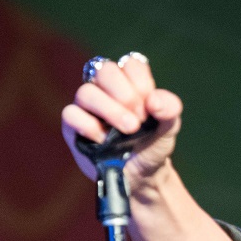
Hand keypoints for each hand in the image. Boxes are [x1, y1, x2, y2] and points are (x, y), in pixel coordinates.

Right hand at [61, 54, 182, 190]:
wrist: (143, 176)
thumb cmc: (153, 145)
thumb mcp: (169, 128)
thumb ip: (170, 109)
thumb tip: (153, 101)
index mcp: (130, 82)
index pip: (131, 64)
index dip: (142, 83)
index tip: (152, 107)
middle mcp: (105, 89)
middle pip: (105, 71)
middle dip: (126, 95)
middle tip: (139, 121)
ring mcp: (87, 107)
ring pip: (86, 92)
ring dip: (110, 110)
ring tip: (130, 129)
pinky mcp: (73, 127)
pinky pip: (70, 114)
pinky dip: (88, 125)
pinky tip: (104, 139)